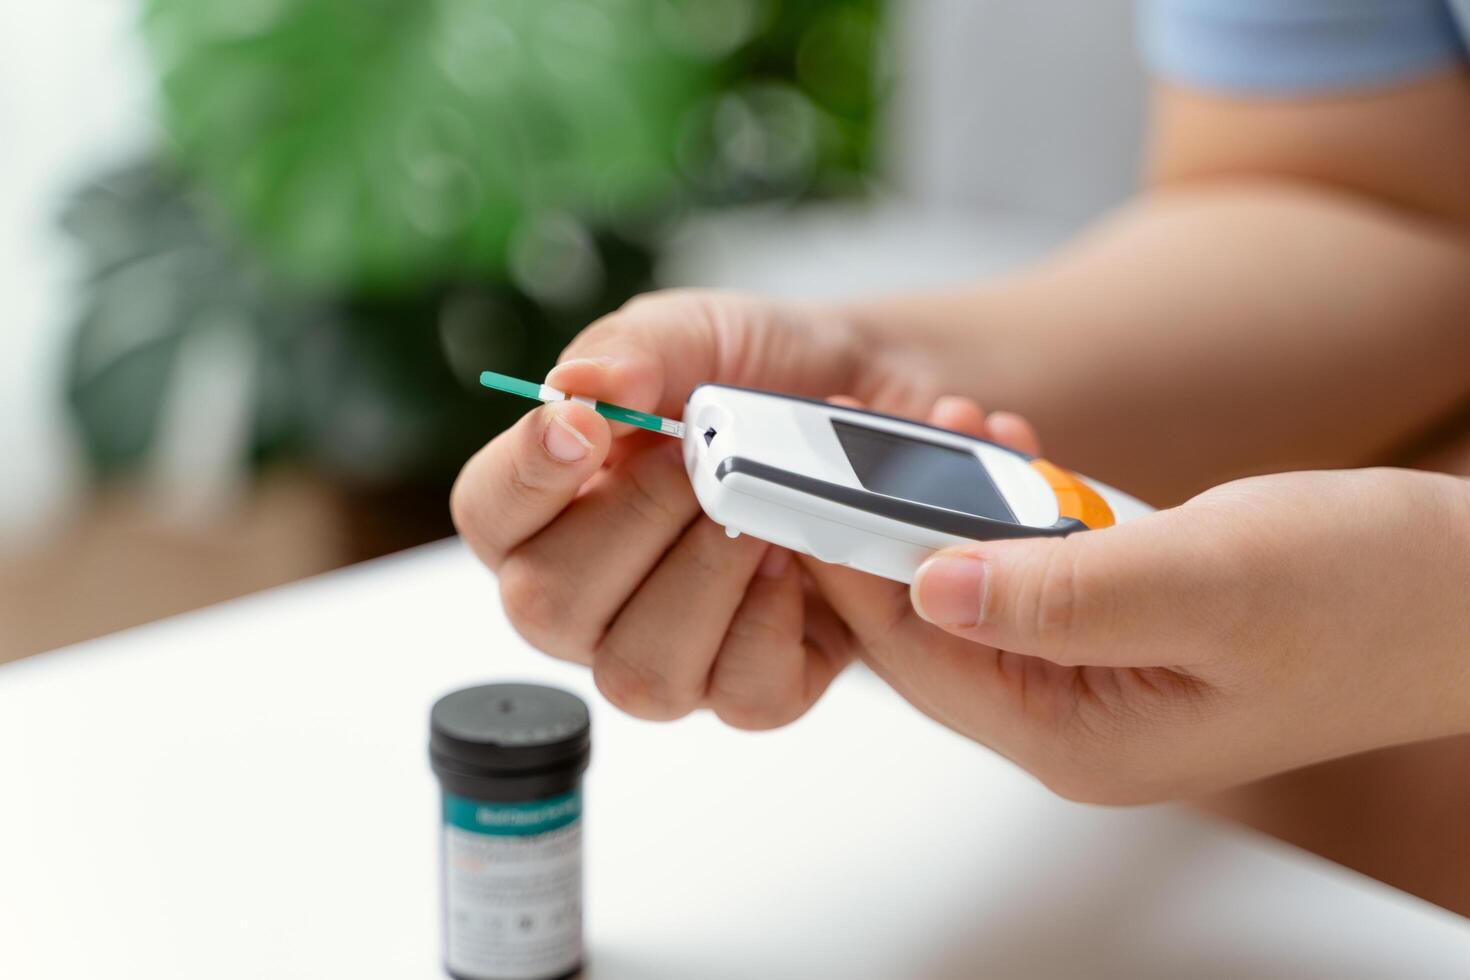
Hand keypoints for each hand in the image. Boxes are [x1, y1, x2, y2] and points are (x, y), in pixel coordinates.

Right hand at [451, 288, 1036, 728]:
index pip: (488, 513)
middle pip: (546, 607)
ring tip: (755, 512)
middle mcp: (589, 598)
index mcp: (548, 508)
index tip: (587, 427)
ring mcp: (667, 653)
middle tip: (697, 461)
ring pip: (641, 675)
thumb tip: (582, 385)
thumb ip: (633, 350)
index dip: (526, 477)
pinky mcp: (752, 687)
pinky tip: (794, 562)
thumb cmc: (756, 378)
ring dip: (706, 579)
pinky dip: (775, 624)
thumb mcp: (696, 336)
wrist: (867, 407)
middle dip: (635, 520)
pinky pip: (745, 699)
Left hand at [802, 467, 1469, 801]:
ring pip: (972, 594)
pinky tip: (1014, 457)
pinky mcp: (1118, 633)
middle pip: (928, 628)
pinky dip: (1009, 514)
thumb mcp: (1211, 582)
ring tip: (961, 428)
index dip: (851, 569)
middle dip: (893, 529)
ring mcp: (1094, 680)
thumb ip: (1063, 593)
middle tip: (881, 435)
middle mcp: (1072, 722)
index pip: (917, 658)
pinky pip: (1026, 574)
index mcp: (1079, 738)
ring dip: (952, 511)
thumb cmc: (1372, 595)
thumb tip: (930, 587)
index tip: (803, 487)